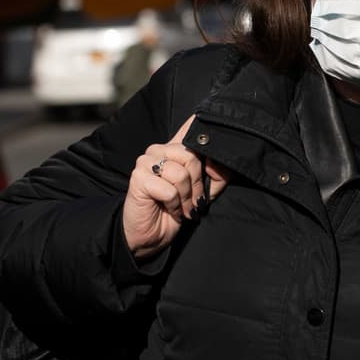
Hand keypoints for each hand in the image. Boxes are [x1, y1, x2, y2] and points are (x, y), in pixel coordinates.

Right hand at [123, 115, 229, 258]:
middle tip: (194, 202)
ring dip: (186, 198)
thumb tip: (221, 161)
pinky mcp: (138, 177)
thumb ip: (214, 175)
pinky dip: (174, 205)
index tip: (216, 122)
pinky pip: (169, 189)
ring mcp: (145, 162)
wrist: (150, 238)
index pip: (189, 127)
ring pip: (180, 173)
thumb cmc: (176, 213)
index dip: (202, 124)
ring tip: (182, 207)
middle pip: (190, 156)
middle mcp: (158, 150)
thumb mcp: (202, 193)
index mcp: (173, 150)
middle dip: (197, 184)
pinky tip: (169, 210)